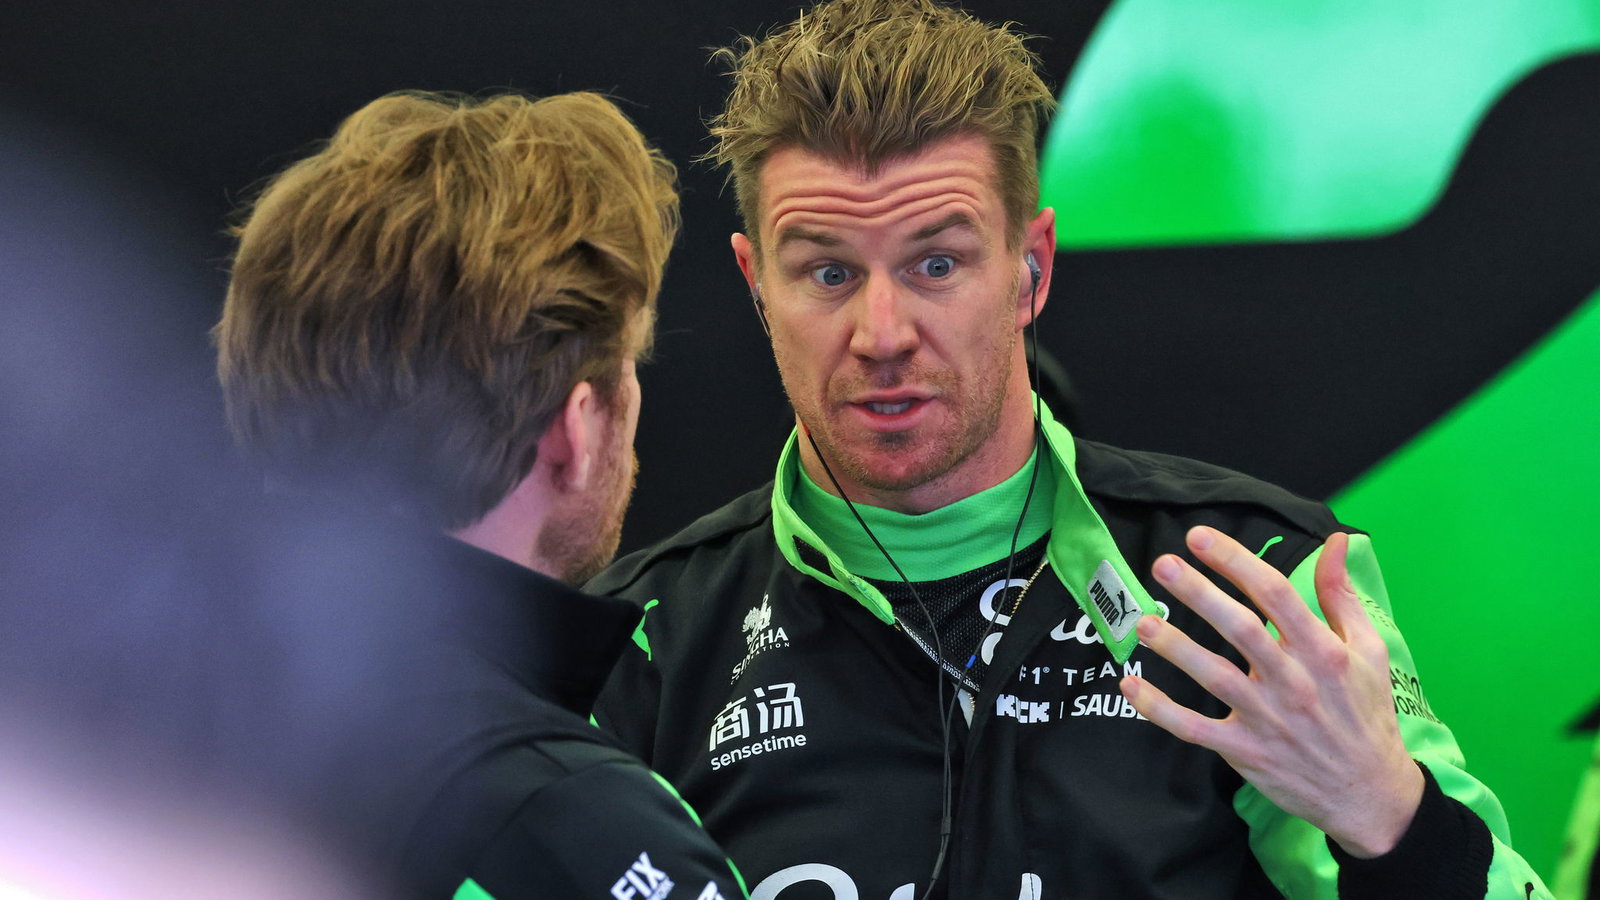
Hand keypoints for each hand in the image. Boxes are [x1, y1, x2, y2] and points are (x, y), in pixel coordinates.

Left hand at [1119, 526, 1423, 857]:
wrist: (1369, 793)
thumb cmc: (1365, 712)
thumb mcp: (1368, 649)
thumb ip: (1341, 594)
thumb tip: (1335, 541)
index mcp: (1323, 651)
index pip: (1276, 594)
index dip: (1236, 562)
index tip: (1200, 537)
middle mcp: (1293, 681)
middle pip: (1240, 629)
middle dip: (1200, 594)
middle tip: (1163, 564)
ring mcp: (1267, 718)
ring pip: (1214, 677)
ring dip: (1176, 647)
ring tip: (1143, 621)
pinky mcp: (1245, 751)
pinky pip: (1194, 728)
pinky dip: (1160, 709)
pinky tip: (1130, 684)